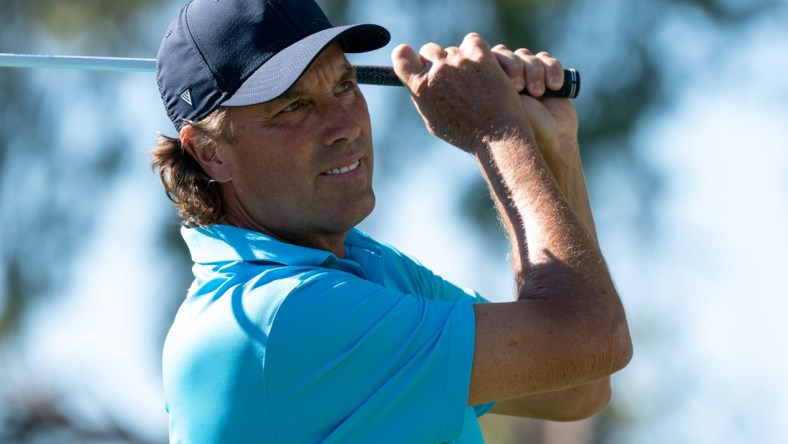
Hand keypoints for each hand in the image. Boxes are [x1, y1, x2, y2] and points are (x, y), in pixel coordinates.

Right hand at [391, 33, 529, 152]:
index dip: (406, 56)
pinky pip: (472, 40)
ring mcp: (459, 61)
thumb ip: (423, 97)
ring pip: (453, 48)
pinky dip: (475, 50)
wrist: (498, 135)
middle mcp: (438, 71)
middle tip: (449, 76)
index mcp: (421, 88)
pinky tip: (481, 65)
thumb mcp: (434, 121)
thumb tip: (417, 81)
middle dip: (436, 60)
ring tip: (472, 81)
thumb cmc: (465, 133)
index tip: (414, 61)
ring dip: (459, 60)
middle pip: (429, 49)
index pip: (401, 56)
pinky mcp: (481, 56)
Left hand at [491, 45, 578, 164]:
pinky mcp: (547, 75)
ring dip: (535, 71)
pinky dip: (552, 70)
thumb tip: (481, 58)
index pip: (489, 58)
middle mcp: (505, 79)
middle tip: (520, 88)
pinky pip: (547, 59)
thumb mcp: (498, 106)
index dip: (501, 64)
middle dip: (517, 67)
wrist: (549, 141)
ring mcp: (526, 76)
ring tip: (539, 93)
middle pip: (508, 54)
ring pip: (528, 56)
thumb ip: (489, 83)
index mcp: (488, 85)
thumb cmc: (518, 131)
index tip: (511, 86)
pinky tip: (554, 87)